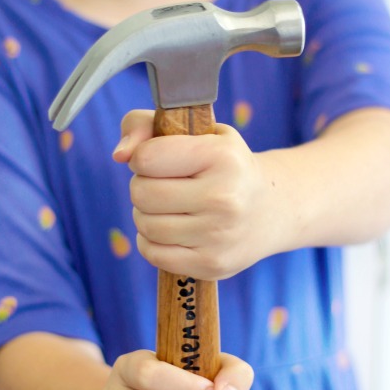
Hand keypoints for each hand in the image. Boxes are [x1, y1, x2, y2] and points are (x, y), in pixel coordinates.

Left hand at [113, 110, 273, 279]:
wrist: (270, 209)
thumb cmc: (222, 164)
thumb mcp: (196, 131)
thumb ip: (145, 125)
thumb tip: (119, 155)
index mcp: (222, 157)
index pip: (147, 158)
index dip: (143, 157)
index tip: (159, 159)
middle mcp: (225, 197)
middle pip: (142, 194)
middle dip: (143, 187)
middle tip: (163, 184)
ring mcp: (219, 235)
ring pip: (145, 225)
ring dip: (146, 215)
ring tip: (168, 207)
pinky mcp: (212, 264)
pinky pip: (153, 254)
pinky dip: (151, 241)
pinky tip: (170, 229)